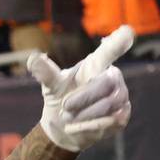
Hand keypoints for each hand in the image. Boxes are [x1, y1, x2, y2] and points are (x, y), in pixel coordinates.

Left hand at [28, 25, 132, 152]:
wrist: (63, 127)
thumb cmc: (61, 99)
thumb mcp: (51, 86)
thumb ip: (46, 73)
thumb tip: (32, 59)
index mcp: (96, 64)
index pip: (110, 51)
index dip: (119, 42)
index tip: (126, 32)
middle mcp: (112, 77)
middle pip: (107, 84)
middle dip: (83, 98)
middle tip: (65, 107)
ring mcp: (121, 96)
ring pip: (109, 105)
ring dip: (83, 115)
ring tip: (67, 118)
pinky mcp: (122, 115)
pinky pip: (111, 121)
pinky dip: (88, 126)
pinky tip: (75, 127)